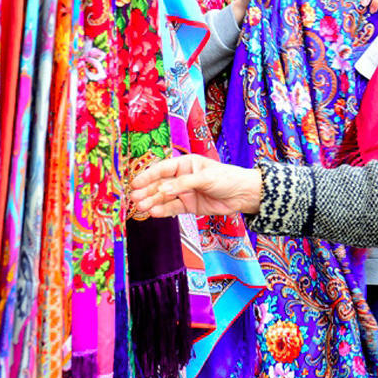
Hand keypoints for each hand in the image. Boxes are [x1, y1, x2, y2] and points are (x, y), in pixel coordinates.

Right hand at [129, 155, 261, 217]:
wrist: (243, 195)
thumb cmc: (227, 178)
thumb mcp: (205, 178)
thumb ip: (184, 184)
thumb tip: (163, 189)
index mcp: (186, 164)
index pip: (163, 169)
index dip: (148, 175)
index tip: (135, 182)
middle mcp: (182, 178)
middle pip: (160, 184)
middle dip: (147, 190)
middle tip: (134, 198)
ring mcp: (185, 192)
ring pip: (164, 197)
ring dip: (152, 201)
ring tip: (140, 207)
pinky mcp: (189, 206)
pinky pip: (173, 208)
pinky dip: (163, 211)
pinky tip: (153, 213)